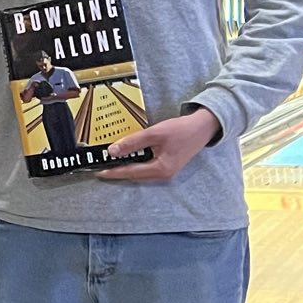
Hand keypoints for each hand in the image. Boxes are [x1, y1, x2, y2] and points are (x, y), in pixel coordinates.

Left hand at [100, 109, 220, 183]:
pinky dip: (136, 163)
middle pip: (135, 175)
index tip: (98, 172)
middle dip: (118, 171)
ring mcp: (166, 172)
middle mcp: (164, 175)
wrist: (203, 127)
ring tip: (111, 161)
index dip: (114, 172)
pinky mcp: (167, 166)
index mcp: (161, 169)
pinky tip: (128, 156)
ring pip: (140, 172)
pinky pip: (147, 167)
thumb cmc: (182, 130)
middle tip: (101, 166)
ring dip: (126, 167)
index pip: (131, 172)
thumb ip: (133, 142)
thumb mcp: (154, 133)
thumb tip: (113, 151)